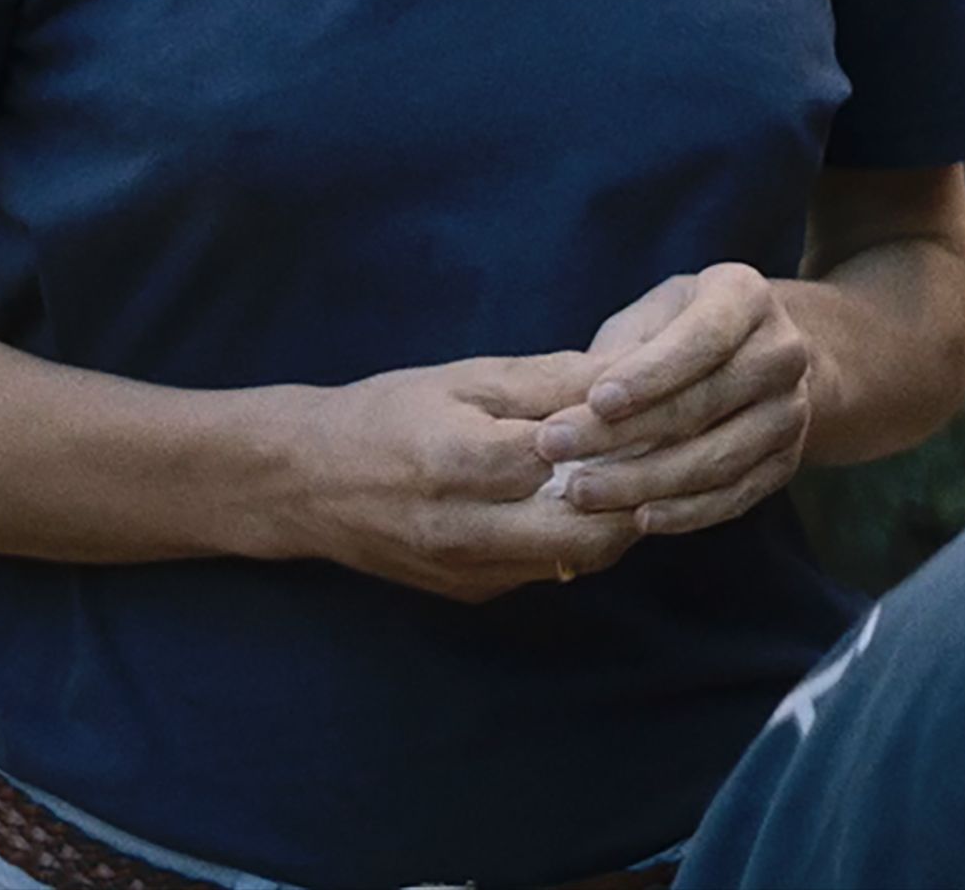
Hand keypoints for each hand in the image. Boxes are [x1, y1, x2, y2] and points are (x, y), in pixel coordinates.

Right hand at [297, 352, 643, 601]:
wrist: (302, 484)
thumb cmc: (385, 415)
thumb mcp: (464, 379)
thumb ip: (550, 380)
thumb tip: (628, 372)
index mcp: (459, 463)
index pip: (576, 458)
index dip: (624, 435)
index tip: (661, 412)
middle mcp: (464, 530)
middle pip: (591, 532)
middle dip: (637, 494)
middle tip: (662, 454)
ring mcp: (467, 570)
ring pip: (577, 559)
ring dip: (614, 521)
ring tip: (631, 475)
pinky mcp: (469, 591)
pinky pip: (545, 571)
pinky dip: (574, 539)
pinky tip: (583, 501)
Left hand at [530, 263, 814, 537]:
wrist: (755, 358)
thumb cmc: (678, 332)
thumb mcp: (649, 318)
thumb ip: (617, 354)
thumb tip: (568, 407)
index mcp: (747, 297)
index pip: (703, 338)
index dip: (651, 373)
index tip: (595, 401)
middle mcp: (783, 352)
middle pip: (705, 402)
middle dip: (623, 432)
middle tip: (555, 448)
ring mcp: (792, 411)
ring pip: (719, 457)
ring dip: (646, 480)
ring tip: (580, 491)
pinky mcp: (787, 461)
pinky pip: (737, 495)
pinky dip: (687, 512)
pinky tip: (637, 518)